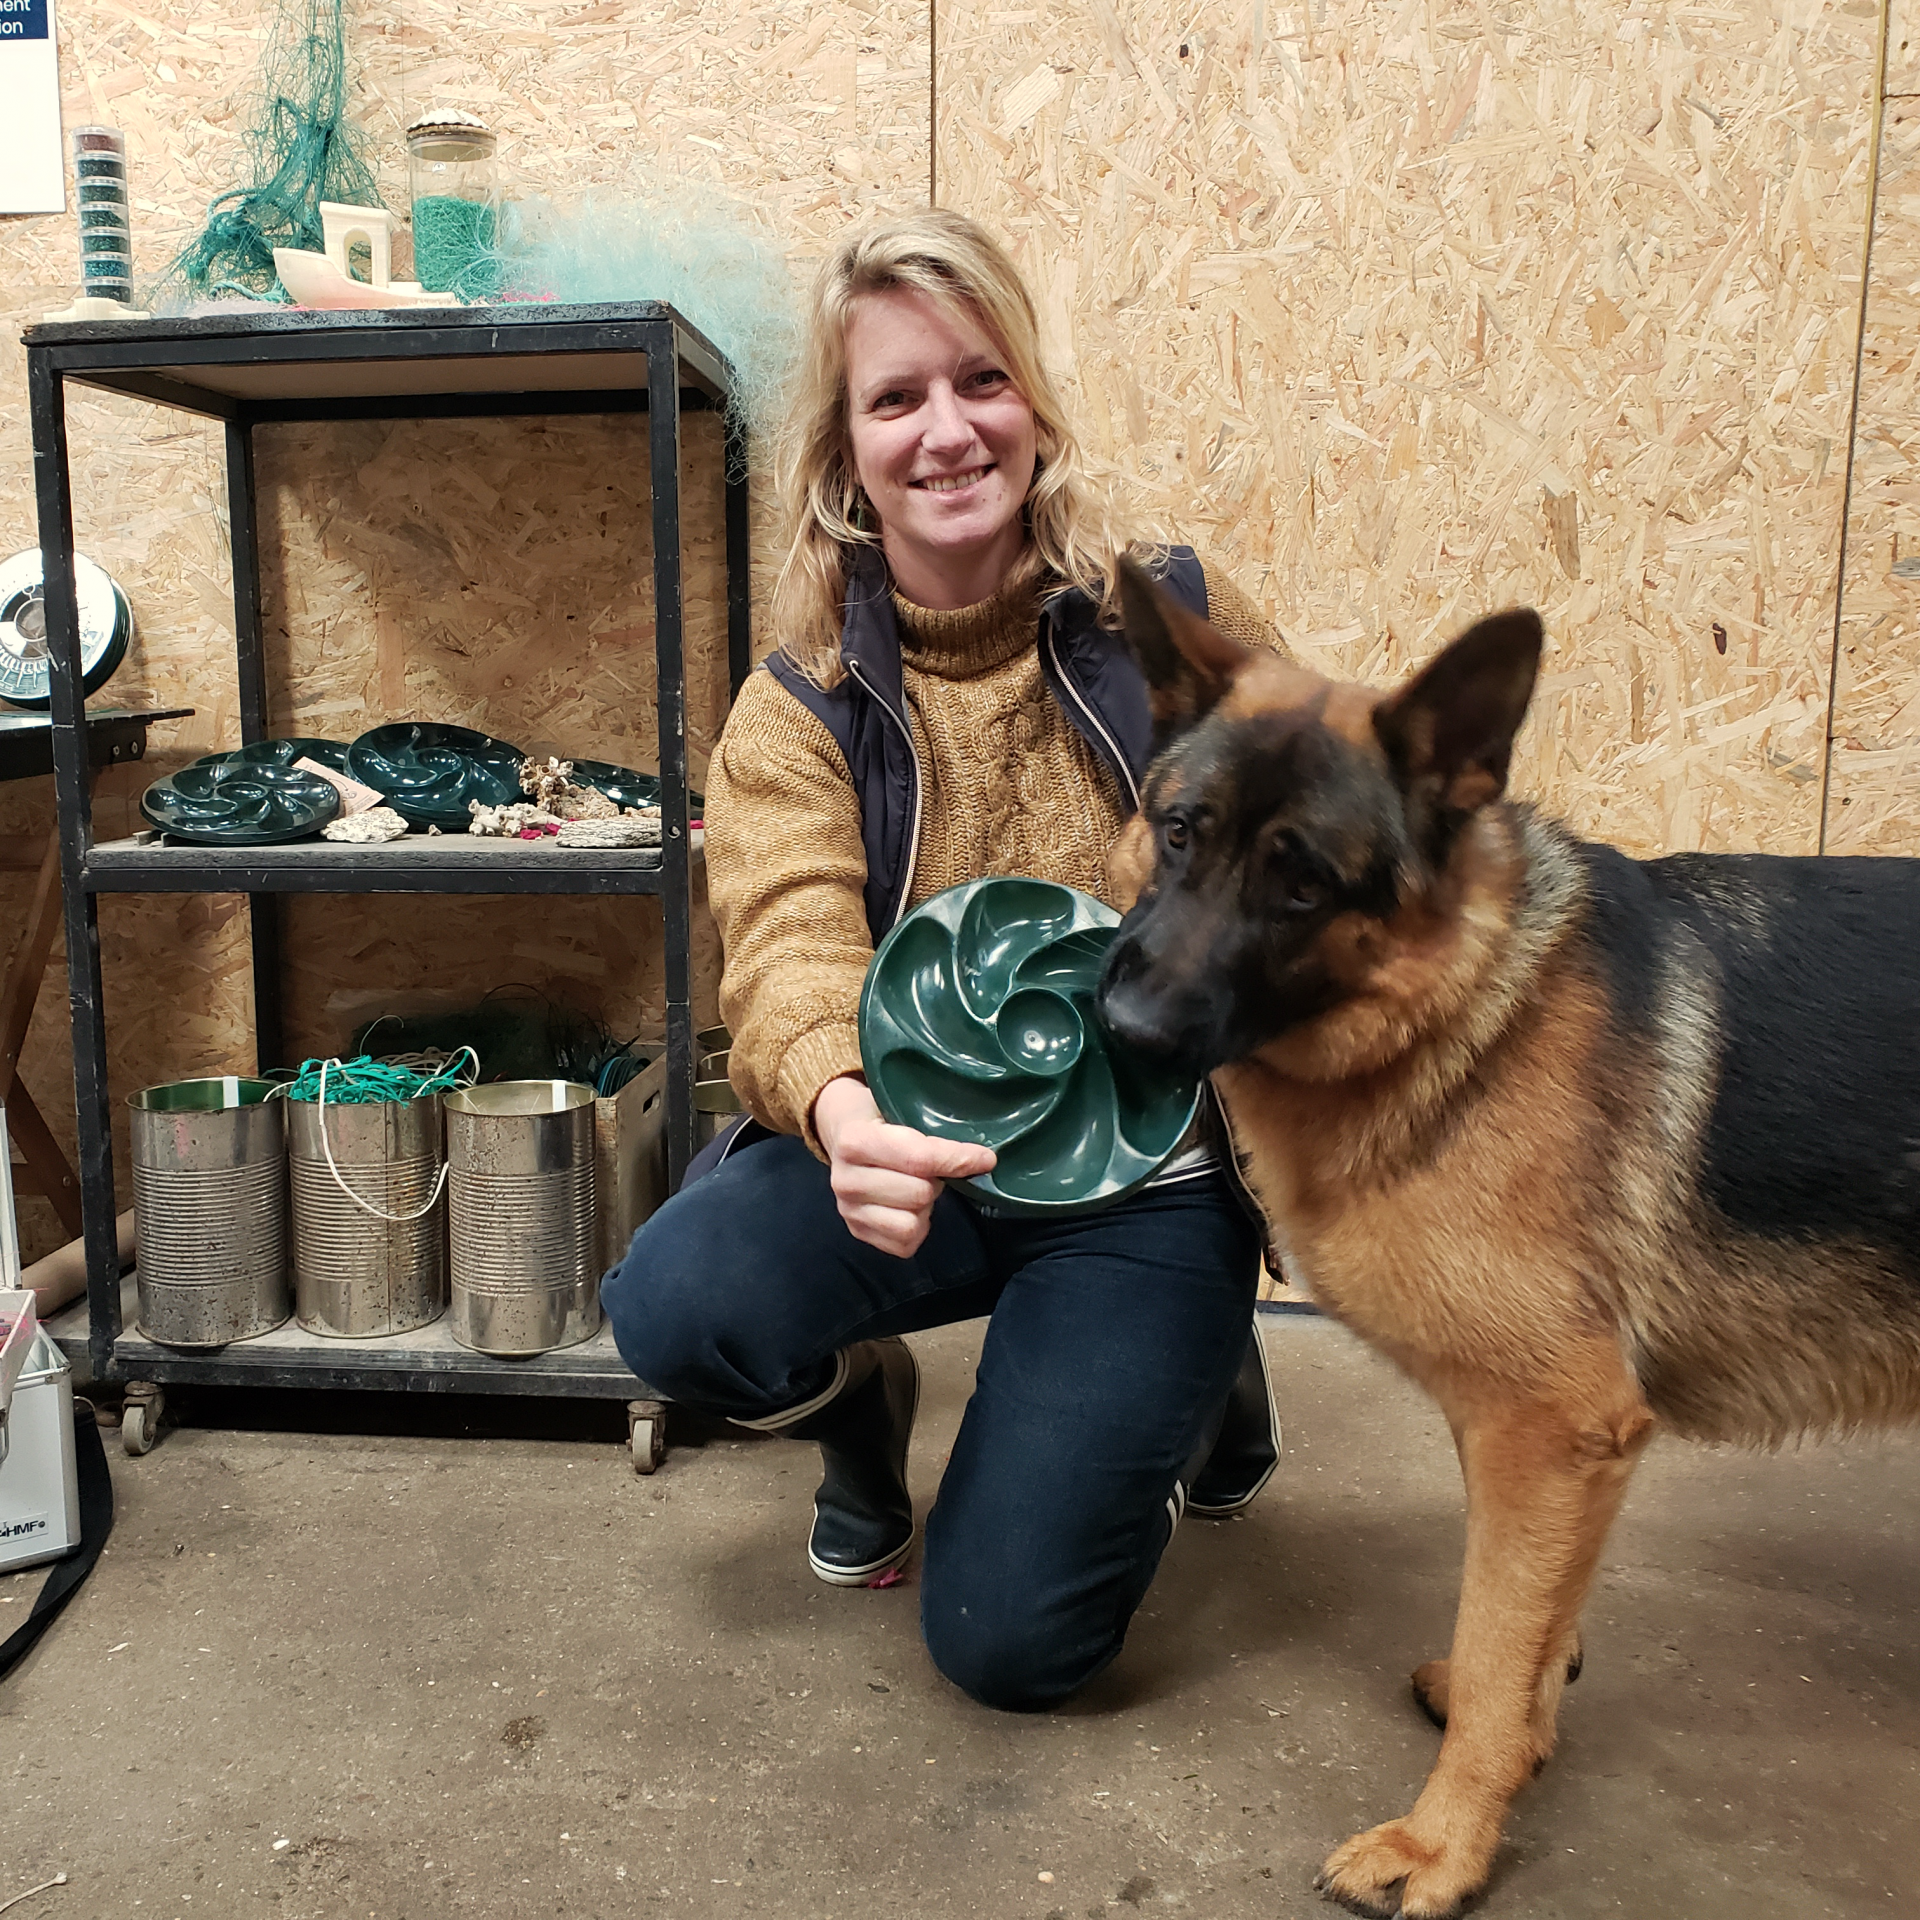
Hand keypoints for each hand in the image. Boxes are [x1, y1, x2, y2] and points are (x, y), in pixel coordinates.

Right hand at [812, 1074, 995, 1257]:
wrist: (841, 1132)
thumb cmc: (879, 1117)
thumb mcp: (899, 1108)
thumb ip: (933, 1130)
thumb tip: (983, 1158)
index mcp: (855, 1141)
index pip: (918, 1159)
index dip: (958, 1160)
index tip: (985, 1159)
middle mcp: (845, 1180)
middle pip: (919, 1194)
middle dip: (936, 1180)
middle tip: (932, 1169)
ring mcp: (848, 1210)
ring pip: (911, 1224)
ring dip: (925, 1208)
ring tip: (918, 1187)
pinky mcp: (856, 1232)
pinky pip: (904, 1244)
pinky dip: (917, 1228)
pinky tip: (910, 1207)